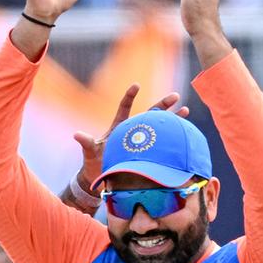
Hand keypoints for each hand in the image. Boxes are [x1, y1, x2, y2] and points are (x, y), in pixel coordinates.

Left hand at [71, 85, 189, 182]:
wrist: (101, 178)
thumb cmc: (94, 163)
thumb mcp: (90, 152)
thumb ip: (86, 142)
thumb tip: (76, 135)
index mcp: (118, 127)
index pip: (125, 108)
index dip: (130, 97)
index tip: (136, 85)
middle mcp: (132, 131)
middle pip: (149, 114)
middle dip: (162, 105)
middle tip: (175, 96)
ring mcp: (140, 141)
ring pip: (158, 127)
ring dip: (171, 119)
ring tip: (185, 111)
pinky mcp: (146, 152)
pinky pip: (160, 143)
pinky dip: (171, 138)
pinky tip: (184, 133)